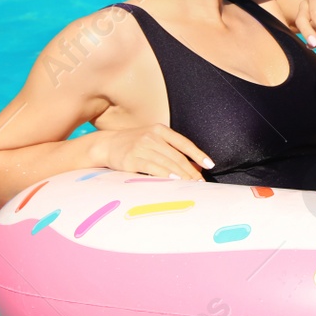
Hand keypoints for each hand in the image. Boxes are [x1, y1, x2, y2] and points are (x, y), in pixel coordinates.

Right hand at [95, 124, 211, 179]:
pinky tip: (174, 180)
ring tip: (192, 185)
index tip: (210, 165)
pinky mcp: (131, 159)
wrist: (106, 145)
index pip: (184, 143)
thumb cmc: (134, 145)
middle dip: (191, 171)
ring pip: (167, 163)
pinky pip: (152, 167)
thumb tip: (196, 166)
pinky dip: (165, 174)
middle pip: (177, 156)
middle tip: (201, 183)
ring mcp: (141, 146)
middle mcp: (152, 136)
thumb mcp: (153, 141)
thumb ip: (171, 150)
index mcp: (160, 130)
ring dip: (182, 176)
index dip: (198, 155)